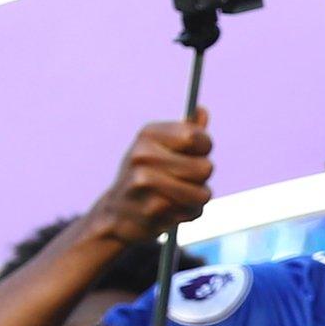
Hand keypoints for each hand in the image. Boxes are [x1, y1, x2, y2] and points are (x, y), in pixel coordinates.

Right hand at [86, 114, 214, 247]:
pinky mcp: (153, 208)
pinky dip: (188, 213)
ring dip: (197, 198)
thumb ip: (185, 132)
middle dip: (201, 178)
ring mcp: (146, 181)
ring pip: (204, 193)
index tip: (195, 153)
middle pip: (206, 167)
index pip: (196, 137)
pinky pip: (194, 211)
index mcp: (148, 135)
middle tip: (182, 180)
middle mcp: (143, 154)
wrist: (118, 215)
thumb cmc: (146, 178)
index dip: (204, 147)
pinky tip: (170, 210)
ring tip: (178, 196)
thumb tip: (202, 111)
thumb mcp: (160, 149)